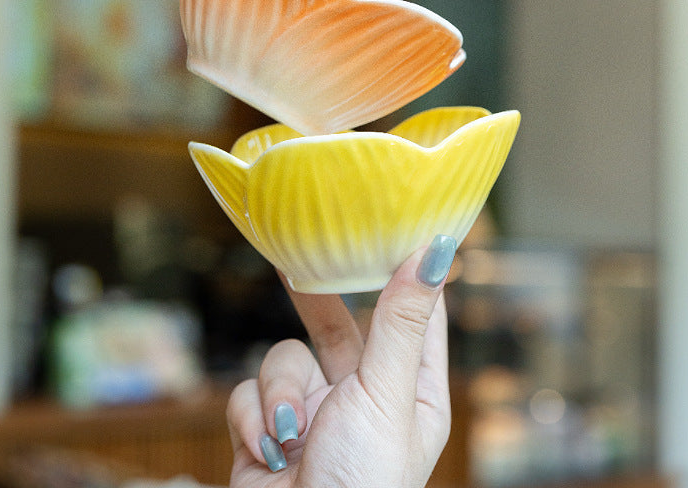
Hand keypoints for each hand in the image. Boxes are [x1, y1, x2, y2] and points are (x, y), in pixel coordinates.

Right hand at [226, 235, 456, 487]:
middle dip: (317, 302)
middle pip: (340, 324)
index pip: (414, 315)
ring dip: (280, 392)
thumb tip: (437, 251)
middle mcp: (364, 395)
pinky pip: (250, 391)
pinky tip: (268, 450)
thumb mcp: (385, 394)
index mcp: (410, 390)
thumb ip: (400, 320)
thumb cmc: (362, 484)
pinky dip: (253, 418)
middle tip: (297, 259)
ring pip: (285, 357)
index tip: (394, 225)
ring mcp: (315, 411)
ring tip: (290, 431)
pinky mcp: (268, 428)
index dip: (405, 271)